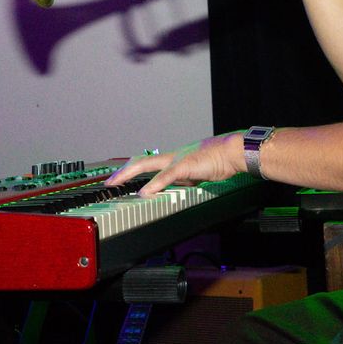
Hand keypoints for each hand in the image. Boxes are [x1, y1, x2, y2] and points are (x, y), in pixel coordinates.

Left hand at [106, 133, 243, 196]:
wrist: (234, 151)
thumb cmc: (220, 160)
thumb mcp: (198, 173)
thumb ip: (185, 180)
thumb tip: (175, 189)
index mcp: (175, 159)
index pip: (147, 162)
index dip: (131, 170)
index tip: (118, 179)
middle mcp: (172, 157)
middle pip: (140, 161)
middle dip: (123, 172)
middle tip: (108, 182)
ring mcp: (178, 159)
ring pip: (147, 165)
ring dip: (129, 175)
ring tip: (115, 184)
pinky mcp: (186, 165)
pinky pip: (167, 176)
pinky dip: (154, 185)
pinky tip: (145, 192)